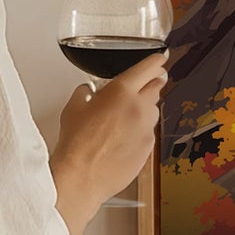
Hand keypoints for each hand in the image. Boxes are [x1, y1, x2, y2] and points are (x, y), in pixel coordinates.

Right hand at [50, 52, 168, 234]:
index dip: (156, 61)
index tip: (161, 58)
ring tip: (126, 117)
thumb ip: (85, 93)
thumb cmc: (76, 143)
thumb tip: (88, 91)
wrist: (82, 176)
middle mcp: (139, 107)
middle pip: (156, 87)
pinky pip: (148, 133)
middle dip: (153, 83)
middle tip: (148, 83)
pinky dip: (140, 131)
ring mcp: (146, 129)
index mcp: (121, 91)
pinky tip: (124, 139)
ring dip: (144, 109)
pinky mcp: (149, 148)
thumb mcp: (73, 108)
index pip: (147, 68)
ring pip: (153, 111)